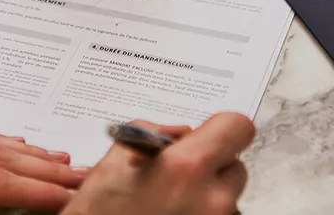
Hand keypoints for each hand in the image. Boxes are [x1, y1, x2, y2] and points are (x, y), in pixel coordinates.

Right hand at [62, 113, 254, 214]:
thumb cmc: (96, 214)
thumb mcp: (113, 162)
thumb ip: (153, 133)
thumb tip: (179, 132)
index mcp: (187, 168)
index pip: (237, 127)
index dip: (222, 128)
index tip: (209, 134)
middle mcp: (212, 200)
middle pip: (235, 166)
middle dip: (211, 166)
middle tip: (180, 175)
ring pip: (228, 198)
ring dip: (207, 196)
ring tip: (170, 203)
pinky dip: (201, 214)